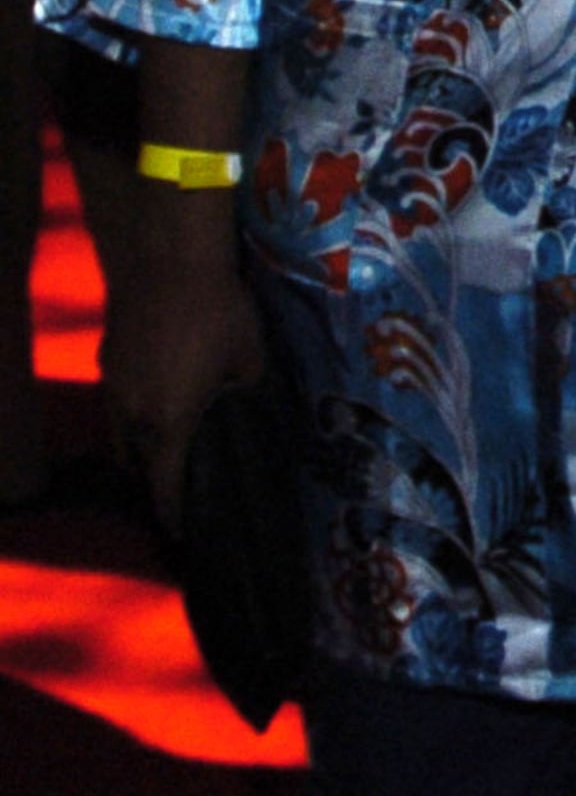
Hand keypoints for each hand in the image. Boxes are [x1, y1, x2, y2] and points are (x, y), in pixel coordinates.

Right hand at [103, 234, 266, 523]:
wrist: (168, 262)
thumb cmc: (219, 311)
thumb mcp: (249, 357)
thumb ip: (243, 389)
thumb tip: (241, 398)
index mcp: (166, 422)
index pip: (164, 484)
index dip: (173, 512)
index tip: (181, 533)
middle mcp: (129, 414)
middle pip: (135, 464)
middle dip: (152, 481)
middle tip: (176, 489)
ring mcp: (112, 385)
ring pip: (119, 434)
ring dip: (137, 447)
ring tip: (164, 449)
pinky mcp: (107, 359)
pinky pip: (116, 402)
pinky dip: (132, 412)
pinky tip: (156, 398)